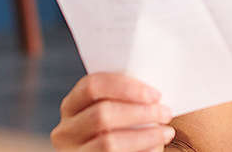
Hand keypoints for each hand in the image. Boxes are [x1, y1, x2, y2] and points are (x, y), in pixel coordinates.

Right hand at [51, 72, 176, 150]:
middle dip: (140, 112)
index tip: (155, 94)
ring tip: (167, 132)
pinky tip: (155, 147)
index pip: (92, 86)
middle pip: (102, 114)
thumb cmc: (121, 129)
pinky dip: (141, 150)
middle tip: (166, 113)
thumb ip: (125, 99)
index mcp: (72, 106)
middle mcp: (65, 130)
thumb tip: (154, 93)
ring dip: (145, 136)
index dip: (125, 87)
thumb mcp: (115, 111)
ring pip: (109, 142)